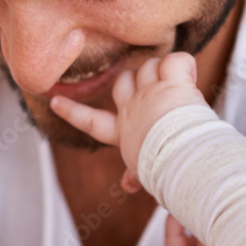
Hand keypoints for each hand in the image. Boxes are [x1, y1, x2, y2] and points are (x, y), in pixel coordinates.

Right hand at [50, 52, 206, 191]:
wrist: (181, 160)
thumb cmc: (163, 168)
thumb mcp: (143, 170)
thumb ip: (135, 173)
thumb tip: (128, 186)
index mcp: (122, 130)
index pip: (90, 121)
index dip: (71, 111)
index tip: (55, 101)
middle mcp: (133, 107)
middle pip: (123, 79)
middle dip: (134, 79)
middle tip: (153, 88)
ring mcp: (152, 92)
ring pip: (150, 66)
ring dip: (162, 72)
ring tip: (180, 89)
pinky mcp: (174, 83)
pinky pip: (176, 60)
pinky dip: (185, 64)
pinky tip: (191, 76)